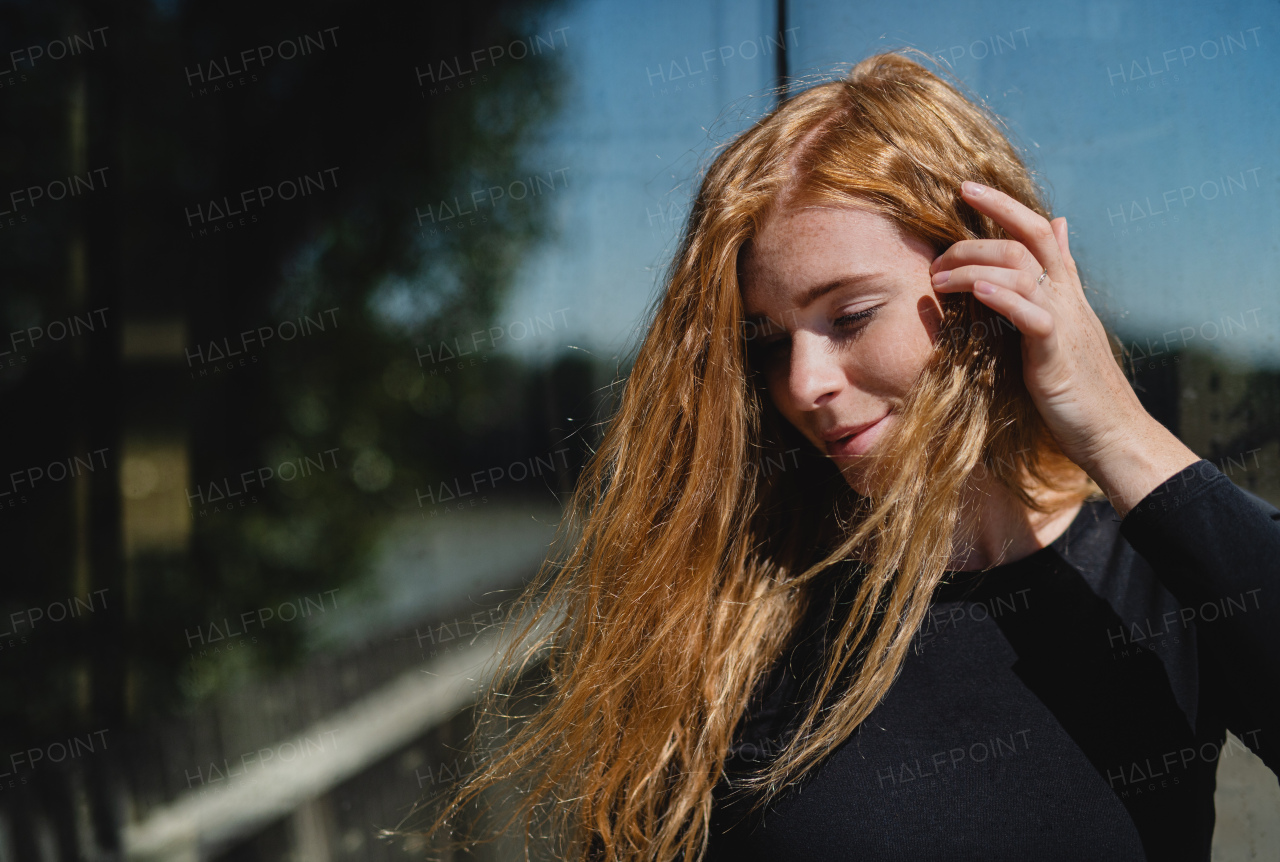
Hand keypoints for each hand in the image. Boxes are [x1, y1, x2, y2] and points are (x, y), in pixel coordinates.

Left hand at [927, 181, 1198, 516]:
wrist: (1110, 431)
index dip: (1003, 205)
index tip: (964, 187)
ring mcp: (1064, 322)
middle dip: (978, 233)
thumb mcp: (1064, 320)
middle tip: (936, 254)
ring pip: (1022, 271)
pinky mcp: (1056, 352)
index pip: (1037, 230)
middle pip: (1026, 240)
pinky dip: (1002, 298)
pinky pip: (1031, 315)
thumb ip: (1056, 275)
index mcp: (1065, 289)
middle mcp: (1067, 296)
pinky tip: (976, 291)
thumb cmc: (1079, 382)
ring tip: (939, 278)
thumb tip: (1059, 225)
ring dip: (974, 267)